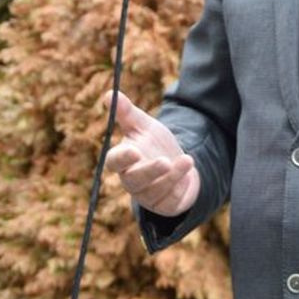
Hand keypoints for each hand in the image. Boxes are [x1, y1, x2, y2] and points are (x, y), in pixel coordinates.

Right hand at [102, 91, 199, 216]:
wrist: (179, 164)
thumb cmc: (155, 145)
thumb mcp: (144, 126)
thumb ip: (127, 112)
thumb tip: (110, 93)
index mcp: (122, 161)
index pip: (114, 162)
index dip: (122, 159)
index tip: (135, 151)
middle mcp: (131, 180)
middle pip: (134, 180)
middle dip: (149, 171)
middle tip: (164, 161)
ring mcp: (147, 195)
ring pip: (155, 190)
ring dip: (172, 176)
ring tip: (186, 159)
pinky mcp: (163, 205)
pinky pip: (170, 199)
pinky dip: (180, 184)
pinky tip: (189, 167)